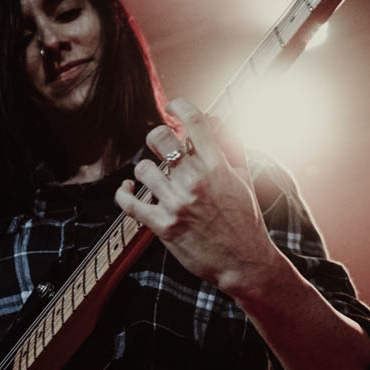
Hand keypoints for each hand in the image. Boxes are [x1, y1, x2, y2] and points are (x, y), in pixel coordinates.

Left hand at [114, 98, 282, 294]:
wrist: (244, 263)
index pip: (195, 121)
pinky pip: (129, 203)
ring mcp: (177, 204)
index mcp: (217, 166)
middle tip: (161, 146)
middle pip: (159, 138)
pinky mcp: (163, 226)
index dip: (179, 106)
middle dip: (157, 137)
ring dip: (146, 172)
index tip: (172, 106)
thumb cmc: (245, 221)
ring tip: (156, 179)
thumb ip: (231, 148)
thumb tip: (221, 121)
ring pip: (143, 170)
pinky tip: (128, 190)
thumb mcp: (244, 179)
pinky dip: (124, 194)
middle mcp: (195, 181)